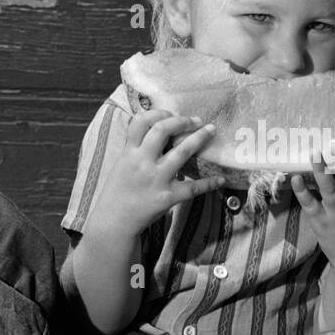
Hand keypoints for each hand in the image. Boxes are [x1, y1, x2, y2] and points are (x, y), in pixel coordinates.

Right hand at [94, 108, 225, 235]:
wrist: (114, 221)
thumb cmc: (118, 191)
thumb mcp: (122, 164)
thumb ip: (136, 148)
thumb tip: (158, 131)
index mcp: (129, 152)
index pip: (141, 122)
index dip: (157, 113)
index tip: (170, 113)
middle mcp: (142, 162)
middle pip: (163, 130)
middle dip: (182, 121)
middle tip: (196, 120)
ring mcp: (156, 179)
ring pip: (182, 152)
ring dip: (200, 138)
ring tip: (211, 130)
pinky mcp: (167, 197)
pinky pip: (193, 187)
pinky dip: (209, 183)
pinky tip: (220, 180)